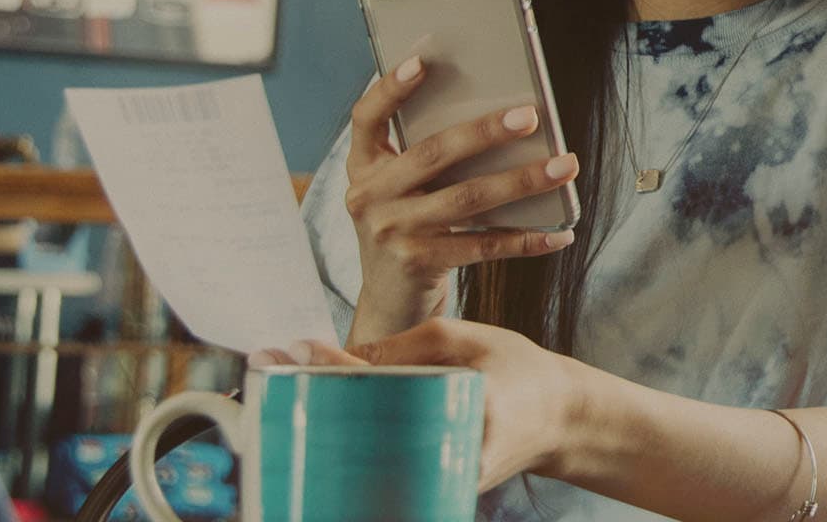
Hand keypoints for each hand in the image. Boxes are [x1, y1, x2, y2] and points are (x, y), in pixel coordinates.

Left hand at [293, 319, 588, 489]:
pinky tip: (317, 413)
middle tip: (267, 369)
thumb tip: (337, 355)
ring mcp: (444, 476)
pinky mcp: (436, 488)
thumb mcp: (469, 339)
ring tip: (282, 387)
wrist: (559, 421)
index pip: (386, 385)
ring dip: (322, 420)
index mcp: (473, 405)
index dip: (334, 366)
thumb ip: (406, 345)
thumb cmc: (519, 373)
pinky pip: (380, 463)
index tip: (292, 348)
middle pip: (365, 430)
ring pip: (367, 455)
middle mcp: (455, 449)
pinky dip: (345, 440)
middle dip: (311, 396)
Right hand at [343, 57, 580, 296]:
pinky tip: (560, 232)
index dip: (390, 88)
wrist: (390, 302)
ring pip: (466, 198)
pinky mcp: (419, 263)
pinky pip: (483, 246)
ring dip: (522, 181)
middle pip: (432, 154)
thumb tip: (498, 116)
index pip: (366, 117)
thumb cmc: (409, 227)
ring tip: (564, 165)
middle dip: (485, 132)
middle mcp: (369, 196)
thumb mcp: (400, 189)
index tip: (423, 61)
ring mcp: (391, 232)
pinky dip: (526, 239)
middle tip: (531, 115)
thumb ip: (426, 156)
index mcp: (363, 167)